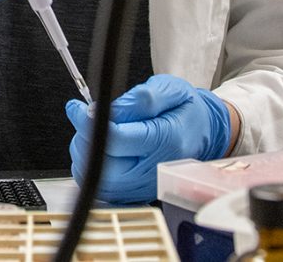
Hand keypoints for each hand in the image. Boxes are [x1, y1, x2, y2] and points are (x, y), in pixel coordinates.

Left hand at [66, 74, 230, 203]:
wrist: (202, 132)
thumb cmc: (185, 109)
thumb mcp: (171, 89)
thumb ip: (142, 97)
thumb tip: (113, 108)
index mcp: (164, 139)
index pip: (116, 138)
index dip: (89, 122)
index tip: (79, 107)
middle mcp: (154, 168)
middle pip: (103, 164)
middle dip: (84, 139)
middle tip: (82, 117)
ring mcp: (145, 185)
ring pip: (99, 180)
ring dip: (84, 153)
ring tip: (91, 131)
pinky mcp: (137, 193)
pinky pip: (103, 190)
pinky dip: (91, 169)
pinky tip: (97, 149)